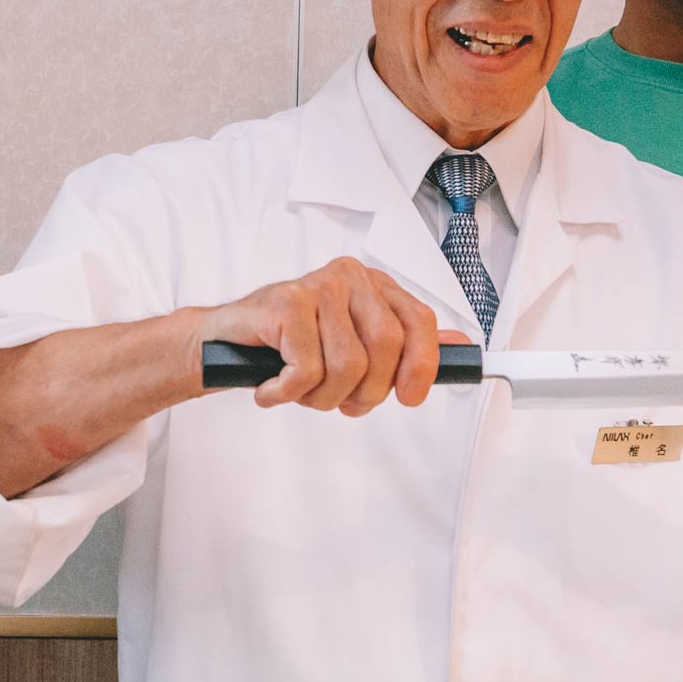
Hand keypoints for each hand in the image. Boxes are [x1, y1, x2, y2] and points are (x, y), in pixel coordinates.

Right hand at [199, 256, 466, 413]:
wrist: (222, 344)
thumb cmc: (290, 348)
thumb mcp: (353, 345)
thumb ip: (405, 345)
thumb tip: (461, 348)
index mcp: (373, 285)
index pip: (419, 321)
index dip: (421, 365)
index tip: (409, 398)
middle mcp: (349, 277)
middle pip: (386, 348)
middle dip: (366, 393)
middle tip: (339, 403)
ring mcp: (316, 286)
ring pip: (346, 366)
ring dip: (321, 398)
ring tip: (298, 391)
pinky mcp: (285, 302)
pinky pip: (306, 369)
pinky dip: (287, 393)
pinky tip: (271, 387)